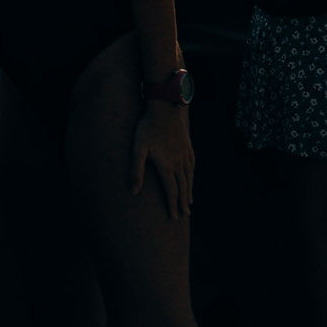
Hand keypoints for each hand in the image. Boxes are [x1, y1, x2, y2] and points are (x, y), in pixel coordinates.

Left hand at [129, 102, 194, 219]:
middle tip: (183, 215)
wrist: (164, 108)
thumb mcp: (138, 149)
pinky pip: (192, 166)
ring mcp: (185, 155)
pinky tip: (191, 179)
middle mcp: (179, 163)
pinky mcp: (188, 147)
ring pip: (189, 178)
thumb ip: (135, 171)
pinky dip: (192, 176)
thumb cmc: (147, 128)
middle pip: (182, 188)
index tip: (174, 217)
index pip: (171, 191)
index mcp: (166, 166)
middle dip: (182, 203)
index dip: (172, 206)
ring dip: (189, 191)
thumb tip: (133, 192)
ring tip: (189, 202)